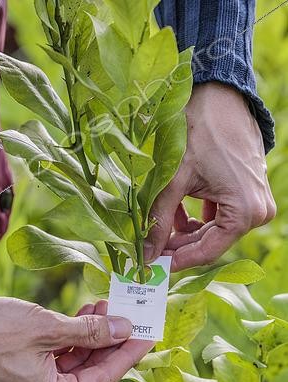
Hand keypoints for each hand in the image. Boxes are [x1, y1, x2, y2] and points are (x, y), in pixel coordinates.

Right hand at [0, 298, 152, 381]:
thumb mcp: (49, 329)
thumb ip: (91, 331)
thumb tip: (123, 329)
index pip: (106, 377)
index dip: (130, 353)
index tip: (150, 335)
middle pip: (94, 369)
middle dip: (112, 339)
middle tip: (131, 316)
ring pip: (79, 360)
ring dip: (94, 333)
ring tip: (108, 307)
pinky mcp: (31, 370)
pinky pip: (63, 355)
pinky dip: (76, 335)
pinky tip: (87, 313)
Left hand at [144, 82, 275, 271]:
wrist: (220, 95)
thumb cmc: (199, 133)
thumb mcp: (174, 181)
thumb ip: (158, 221)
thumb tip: (145, 255)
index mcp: (245, 212)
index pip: (207, 251)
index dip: (178, 260)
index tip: (154, 266)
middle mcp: (257, 211)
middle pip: (211, 241)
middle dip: (179, 244)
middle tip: (151, 247)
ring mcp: (256, 201)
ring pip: (214, 228)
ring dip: (186, 229)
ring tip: (161, 221)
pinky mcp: (248, 191)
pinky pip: (221, 214)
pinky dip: (198, 214)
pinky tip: (177, 209)